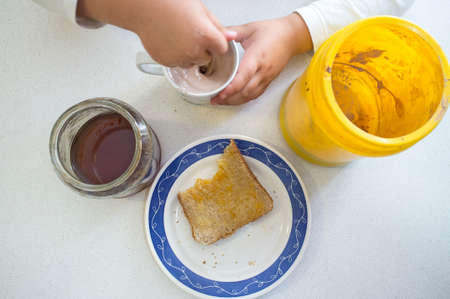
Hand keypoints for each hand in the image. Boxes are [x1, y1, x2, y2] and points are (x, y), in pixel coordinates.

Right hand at [77, 0, 235, 66]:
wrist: (145, 7)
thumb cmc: (172, 4)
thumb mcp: (201, 10)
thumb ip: (218, 27)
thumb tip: (232, 37)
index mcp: (207, 36)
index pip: (222, 49)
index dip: (215, 42)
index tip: (208, 36)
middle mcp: (194, 50)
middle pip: (207, 58)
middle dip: (203, 50)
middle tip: (190, 33)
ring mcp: (180, 58)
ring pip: (192, 63)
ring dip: (189, 55)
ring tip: (178, 37)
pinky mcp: (167, 62)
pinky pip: (177, 64)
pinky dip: (175, 56)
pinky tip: (170, 42)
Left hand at [211, 14, 311, 104]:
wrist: (291, 37)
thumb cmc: (273, 32)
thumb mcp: (250, 28)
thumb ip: (232, 31)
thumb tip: (218, 35)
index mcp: (257, 57)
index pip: (244, 76)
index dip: (232, 87)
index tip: (220, 93)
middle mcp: (263, 70)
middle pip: (246, 91)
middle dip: (229, 98)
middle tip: (214, 99)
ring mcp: (266, 78)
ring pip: (250, 96)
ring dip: (235, 101)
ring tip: (220, 101)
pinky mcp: (268, 81)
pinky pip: (255, 95)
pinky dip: (243, 99)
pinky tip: (233, 99)